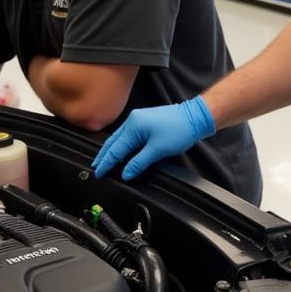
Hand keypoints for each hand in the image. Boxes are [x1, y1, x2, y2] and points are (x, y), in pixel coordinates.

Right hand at [91, 97, 215, 180]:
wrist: (194, 117)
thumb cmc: (179, 130)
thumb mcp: (157, 150)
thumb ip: (138, 163)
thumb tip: (126, 173)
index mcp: (133, 126)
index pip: (115, 149)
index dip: (106, 163)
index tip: (99, 173)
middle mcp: (133, 120)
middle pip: (113, 142)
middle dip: (104, 156)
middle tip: (96, 167)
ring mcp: (139, 119)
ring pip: (119, 138)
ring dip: (112, 150)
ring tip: (104, 161)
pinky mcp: (145, 121)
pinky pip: (128, 135)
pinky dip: (121, 144)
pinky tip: (121, 151)